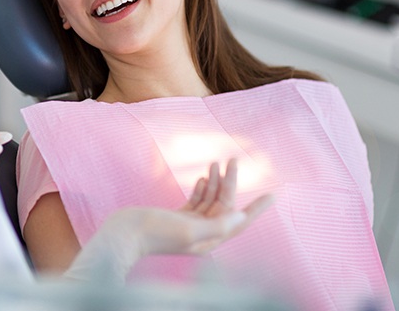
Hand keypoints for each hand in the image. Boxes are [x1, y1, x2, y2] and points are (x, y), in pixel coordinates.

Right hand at [134, 158, 274, 255]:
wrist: (124, 233)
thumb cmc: (155, 233)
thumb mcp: (188, 229)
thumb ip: (216, 224)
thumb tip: (241, 218)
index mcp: (209, 240)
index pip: (239, 221)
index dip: (257, 209)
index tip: (273, 195)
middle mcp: (202, 233)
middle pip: (223, 205)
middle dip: (230, 182)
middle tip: (234, 159)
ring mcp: (189, 225)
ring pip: (210, 200)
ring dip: (216, 181)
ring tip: (218, 162)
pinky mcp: (178, 217)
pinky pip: (196, 201)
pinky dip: (202, 188)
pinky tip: (204, 177)